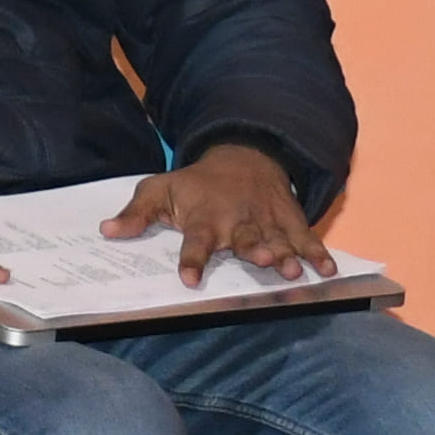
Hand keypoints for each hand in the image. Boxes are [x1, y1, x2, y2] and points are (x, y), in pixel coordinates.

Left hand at [109, 144, 329, 282]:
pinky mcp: (288, 221)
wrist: (243, 156)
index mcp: (204, 217)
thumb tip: (106, 231)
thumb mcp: (160, 189)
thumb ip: (136, 214)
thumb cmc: (196, 183)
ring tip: (294, 270)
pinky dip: (318, 252)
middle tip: (262, 261)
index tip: (188, 279)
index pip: (195, 240)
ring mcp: (266, 221)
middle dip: (253, 250)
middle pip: (244, 239)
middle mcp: (237, 221)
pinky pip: (305, 237)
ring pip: (276, 240)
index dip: (192, 259)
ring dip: (286, 254)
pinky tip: (328, 269)